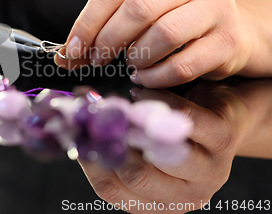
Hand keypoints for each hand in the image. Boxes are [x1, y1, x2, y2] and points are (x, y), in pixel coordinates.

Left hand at [57, 0, 253, 87]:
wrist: (229, 29)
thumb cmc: (172, 16)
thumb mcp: (139, 8)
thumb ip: (102, 26)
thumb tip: (63, 57)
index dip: (87, 22)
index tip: (73, 48)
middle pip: (137, 8)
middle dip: (108, 40)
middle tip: (97, 59)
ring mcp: (215, 5)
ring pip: (164, 33)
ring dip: (136, 56)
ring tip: (130, 64)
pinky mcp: (227, 40)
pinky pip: (183, 64)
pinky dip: (156, 76)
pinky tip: (146, 76)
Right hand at [79, 85, 249, 212]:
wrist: (219, 115)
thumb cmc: (168, 131)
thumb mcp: (137, 145)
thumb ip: (110, 142)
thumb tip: (72, 124)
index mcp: (154, 202)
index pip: (110, 188)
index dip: (89, 157)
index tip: (76, 129)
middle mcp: (184, 196)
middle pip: (136, 174)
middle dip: (111, 139)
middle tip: (95, 114)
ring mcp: (209, 171)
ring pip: (161, 150)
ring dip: (135, 122)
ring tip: (121, 106)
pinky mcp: (223, 141)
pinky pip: (183, 119)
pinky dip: (158, 101)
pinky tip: (143, 94)